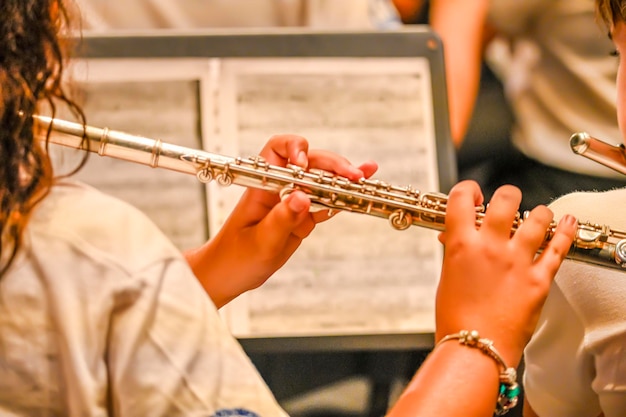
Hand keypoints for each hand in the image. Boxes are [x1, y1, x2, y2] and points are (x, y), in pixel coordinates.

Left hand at [185, 134, 377, 307]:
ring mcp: (292, 202)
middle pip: (309, 164)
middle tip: (353, 175)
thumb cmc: (234, 258)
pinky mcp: (302, 218)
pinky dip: (344, 198)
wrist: (228, 276)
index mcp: (262, 187)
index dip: (295, 149)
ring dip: (344, 178)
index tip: (306, 164)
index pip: (277, 150)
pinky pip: (325, 204)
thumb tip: (302, 197)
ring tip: (366, 175)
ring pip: (321, 182)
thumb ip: (281, 219)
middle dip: (332, 165)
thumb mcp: (259, 242)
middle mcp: (279, 189)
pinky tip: (362, 190)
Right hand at [435, 181, 576, 365]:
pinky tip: (568, 222)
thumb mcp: (447, 278)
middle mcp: (490, 247)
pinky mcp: (538, 279)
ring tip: (538, 216)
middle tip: (507, 204)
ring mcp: (517, 261)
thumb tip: (455, 238)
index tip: (473, 196)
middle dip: (507, 196)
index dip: (468, 190)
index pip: (462, 197)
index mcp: (461, 245)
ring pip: (538, 217)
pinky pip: (559, 247)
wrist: (475, 348)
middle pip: (505, 199)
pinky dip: (566, 231)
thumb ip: (455, 253)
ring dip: (538, 213)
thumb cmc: (456, 318)